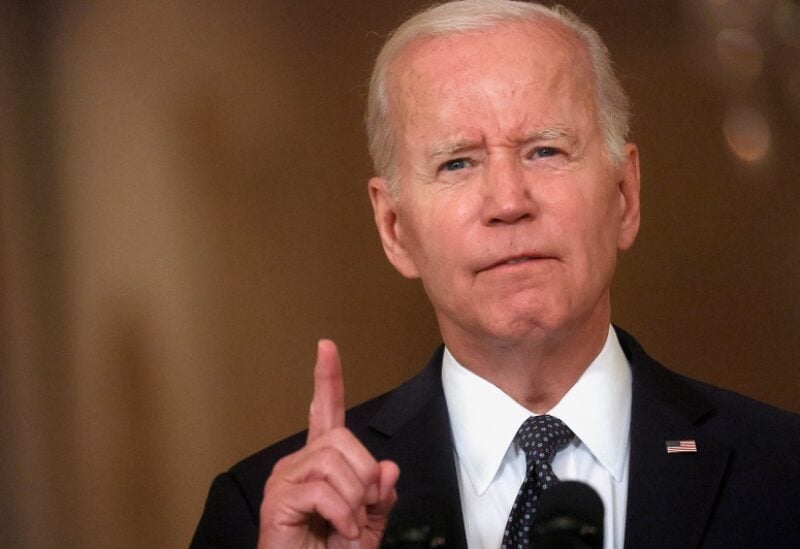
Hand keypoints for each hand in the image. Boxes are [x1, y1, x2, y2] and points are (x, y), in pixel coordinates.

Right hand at [258, 340, 399, 547]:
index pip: (325, 412)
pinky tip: (338, 530)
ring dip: (354, 500)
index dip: (328, 379)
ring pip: (335, 463)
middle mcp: (298, 464)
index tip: (327, 347)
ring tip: (347, 524)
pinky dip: (343, 515)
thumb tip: (387, 468)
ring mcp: (285, 480)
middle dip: (364, 476)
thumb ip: (380, 494)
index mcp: (320, 464)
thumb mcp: (369, 523)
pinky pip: (324, 491)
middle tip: (361, 509)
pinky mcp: (278, 500)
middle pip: (343, 439)